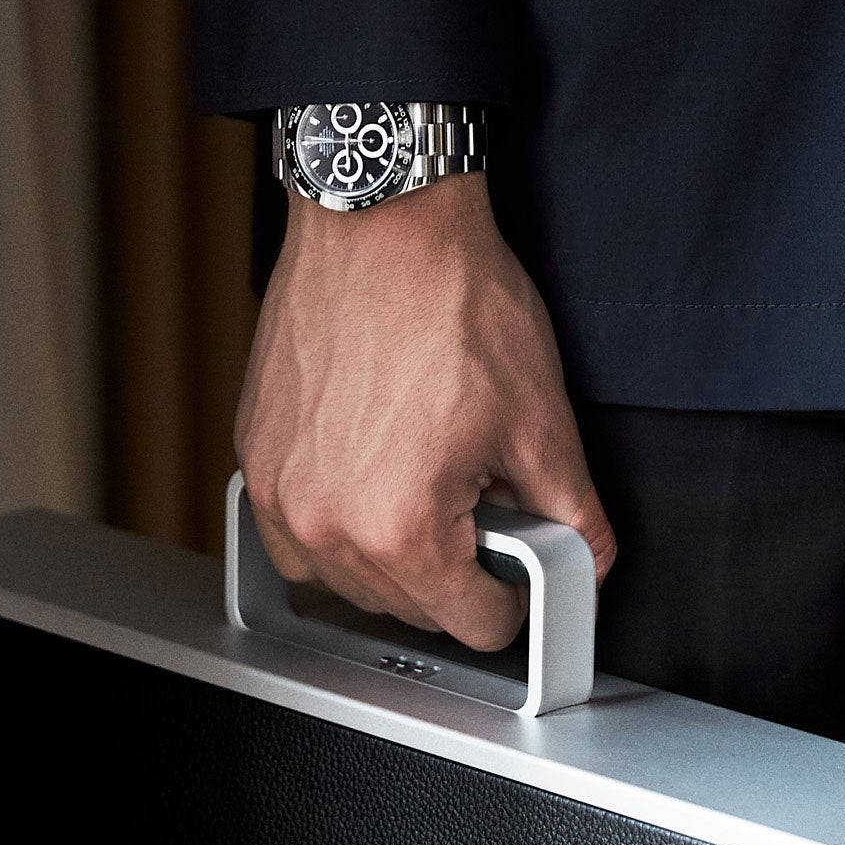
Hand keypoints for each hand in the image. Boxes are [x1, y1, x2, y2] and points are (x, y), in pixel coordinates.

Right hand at [236, 174, 615, 651]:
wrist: (380, 217)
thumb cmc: (450, 298)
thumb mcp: (540, 419)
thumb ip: (574, 515)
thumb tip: (589, 563)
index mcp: (401, 530)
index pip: (472, 627)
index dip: (511, 602)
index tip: (516, 573)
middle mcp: (327, 526)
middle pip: (409, 612)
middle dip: (453, 573)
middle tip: (478, 506)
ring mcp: (281, 496)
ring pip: (349, 584)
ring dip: (392, 558)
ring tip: (424, 486)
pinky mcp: (255, 462)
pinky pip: (297, 539)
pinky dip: (338, 528)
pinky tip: (372, 480)